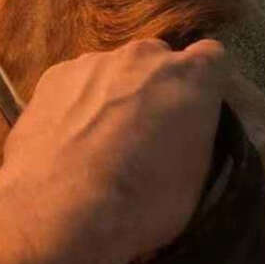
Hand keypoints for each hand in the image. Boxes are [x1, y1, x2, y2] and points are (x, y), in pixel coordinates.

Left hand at [0, 38, 227, 262]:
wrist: (63, 207)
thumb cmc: (144, 200)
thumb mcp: (197, 173)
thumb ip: (194, 131)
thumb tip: (182, 126)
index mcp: (189, 76)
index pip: (211, 58)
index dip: (203, 84)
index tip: (193, 110)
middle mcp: (141, 56)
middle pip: (156, 59)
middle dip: (155, 86)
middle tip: (144, 128)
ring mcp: (92, 61)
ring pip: (112, 70)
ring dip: (113, 92)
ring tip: (99, 137)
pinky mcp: (53, 74)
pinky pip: (75, 81)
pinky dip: (77, 101)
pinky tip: (69, 135)